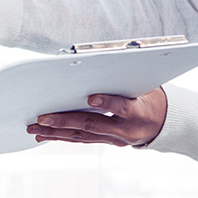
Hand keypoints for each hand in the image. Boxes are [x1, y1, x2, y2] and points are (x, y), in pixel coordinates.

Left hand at [26, 88, 167, 146]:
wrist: (163, 123)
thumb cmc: (150, 96)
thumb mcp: (147, 85)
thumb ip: (125, 76)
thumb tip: (103, 56)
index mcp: (139, 111)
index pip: (122, 107)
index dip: (107, 103)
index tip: (91, 98)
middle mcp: (125, 129)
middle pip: (93, 125)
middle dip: (65, 121)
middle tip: (43, 118)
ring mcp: (114, 138)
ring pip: (82, 136)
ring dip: (56, 132)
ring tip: (34, 128)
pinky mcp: (106, 141)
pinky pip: (81, 140)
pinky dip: (61, 137)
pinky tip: (44, 135)